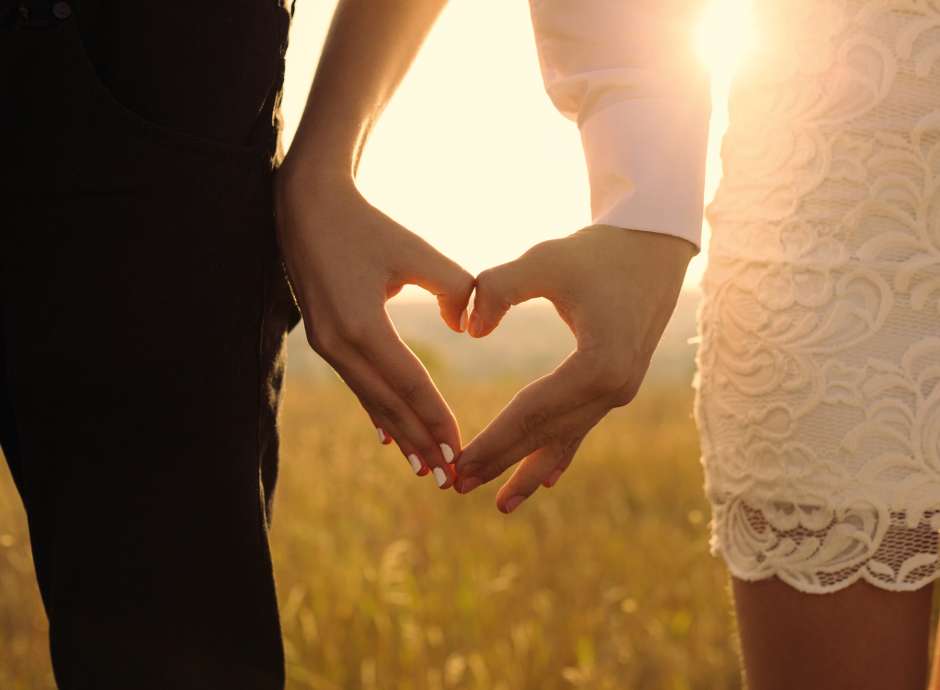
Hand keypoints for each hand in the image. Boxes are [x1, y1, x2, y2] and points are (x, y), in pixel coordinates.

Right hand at [275, 165, 473, 487]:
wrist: (307, 208)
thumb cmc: (368, 226)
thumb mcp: (416, 250)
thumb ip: (454, 288)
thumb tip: (466, 328)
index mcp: (362, 324)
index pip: (409, 383)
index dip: (436, 417)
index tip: (460, 449)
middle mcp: (338, 343)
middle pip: (387, 403)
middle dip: (419, 441)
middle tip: (449, 477)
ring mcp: (326, 345)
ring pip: (370, 399)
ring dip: (399, 434)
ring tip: (424, 467)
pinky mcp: (324, 340)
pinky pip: (356, 384)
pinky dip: (377, 411)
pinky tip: (388, 436)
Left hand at [454, 225, 694, 510]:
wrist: (654, 247)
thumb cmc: (597, 251)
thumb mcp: (544, 260)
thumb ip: (497, 288)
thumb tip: (470, 331)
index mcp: (600, 364)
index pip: (533, 412)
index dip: (493, 440)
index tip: (457, 463)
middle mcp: (615, 388)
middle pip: (546, 434)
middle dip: (502, 462)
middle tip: (458, 486)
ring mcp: (619, 391)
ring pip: (564, 439)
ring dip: (528, 469)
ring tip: (500, 504)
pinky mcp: (615, 386)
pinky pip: (580, 427)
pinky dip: (559, 454)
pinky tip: (546, 480)